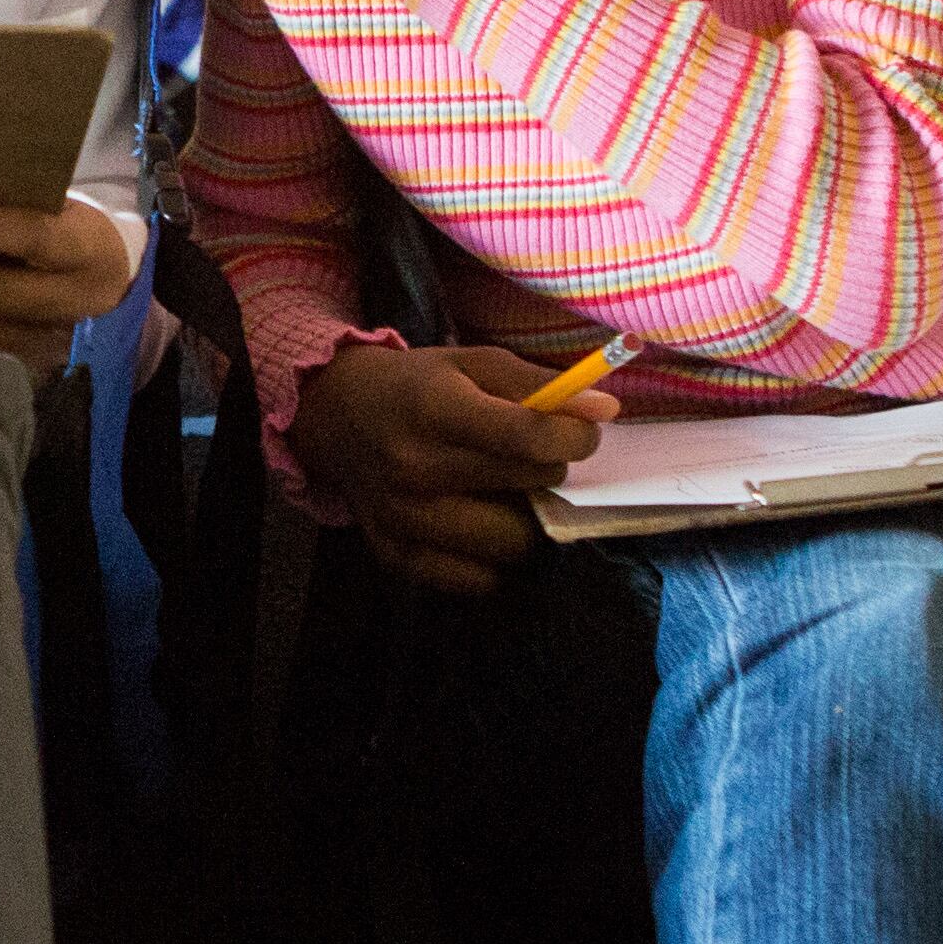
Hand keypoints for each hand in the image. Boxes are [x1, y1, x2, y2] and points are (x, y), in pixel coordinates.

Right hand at [291, 344, 614, 595]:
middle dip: (547, 469)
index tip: (579, 433)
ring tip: (507, 494)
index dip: (574, 437)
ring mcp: (403, 518)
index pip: (528, 437)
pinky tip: (480, 524)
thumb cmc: (418, 386)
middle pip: (528, 487)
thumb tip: (605, 410)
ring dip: (525, 519)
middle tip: (532, 455)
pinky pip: (476, 579)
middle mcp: (414, 468)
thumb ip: (539, 384)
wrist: (337, 416)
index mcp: (435, 410)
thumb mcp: (473, 364)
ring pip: (511, 543)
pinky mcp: (396, 555)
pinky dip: (491, 558)